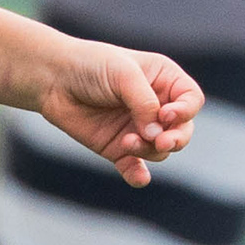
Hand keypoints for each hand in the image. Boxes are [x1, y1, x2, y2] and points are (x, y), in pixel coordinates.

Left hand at [36, 39, 201, 187]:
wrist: (54, 79)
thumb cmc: (90, 65)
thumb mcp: (122, 73)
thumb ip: (143, 102)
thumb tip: (155, 134)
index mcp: (164, 80)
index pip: (191, 100)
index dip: (185, 111)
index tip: (166, 114)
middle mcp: (156, 106)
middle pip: (183, 130)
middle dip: (176, 138)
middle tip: (161, 142)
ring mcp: (138, 129)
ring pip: (160, 150)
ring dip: (149, 150)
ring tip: (127, 142)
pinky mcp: (118, 148)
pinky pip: (136, 168)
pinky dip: (138, 175)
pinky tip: (139, 178)